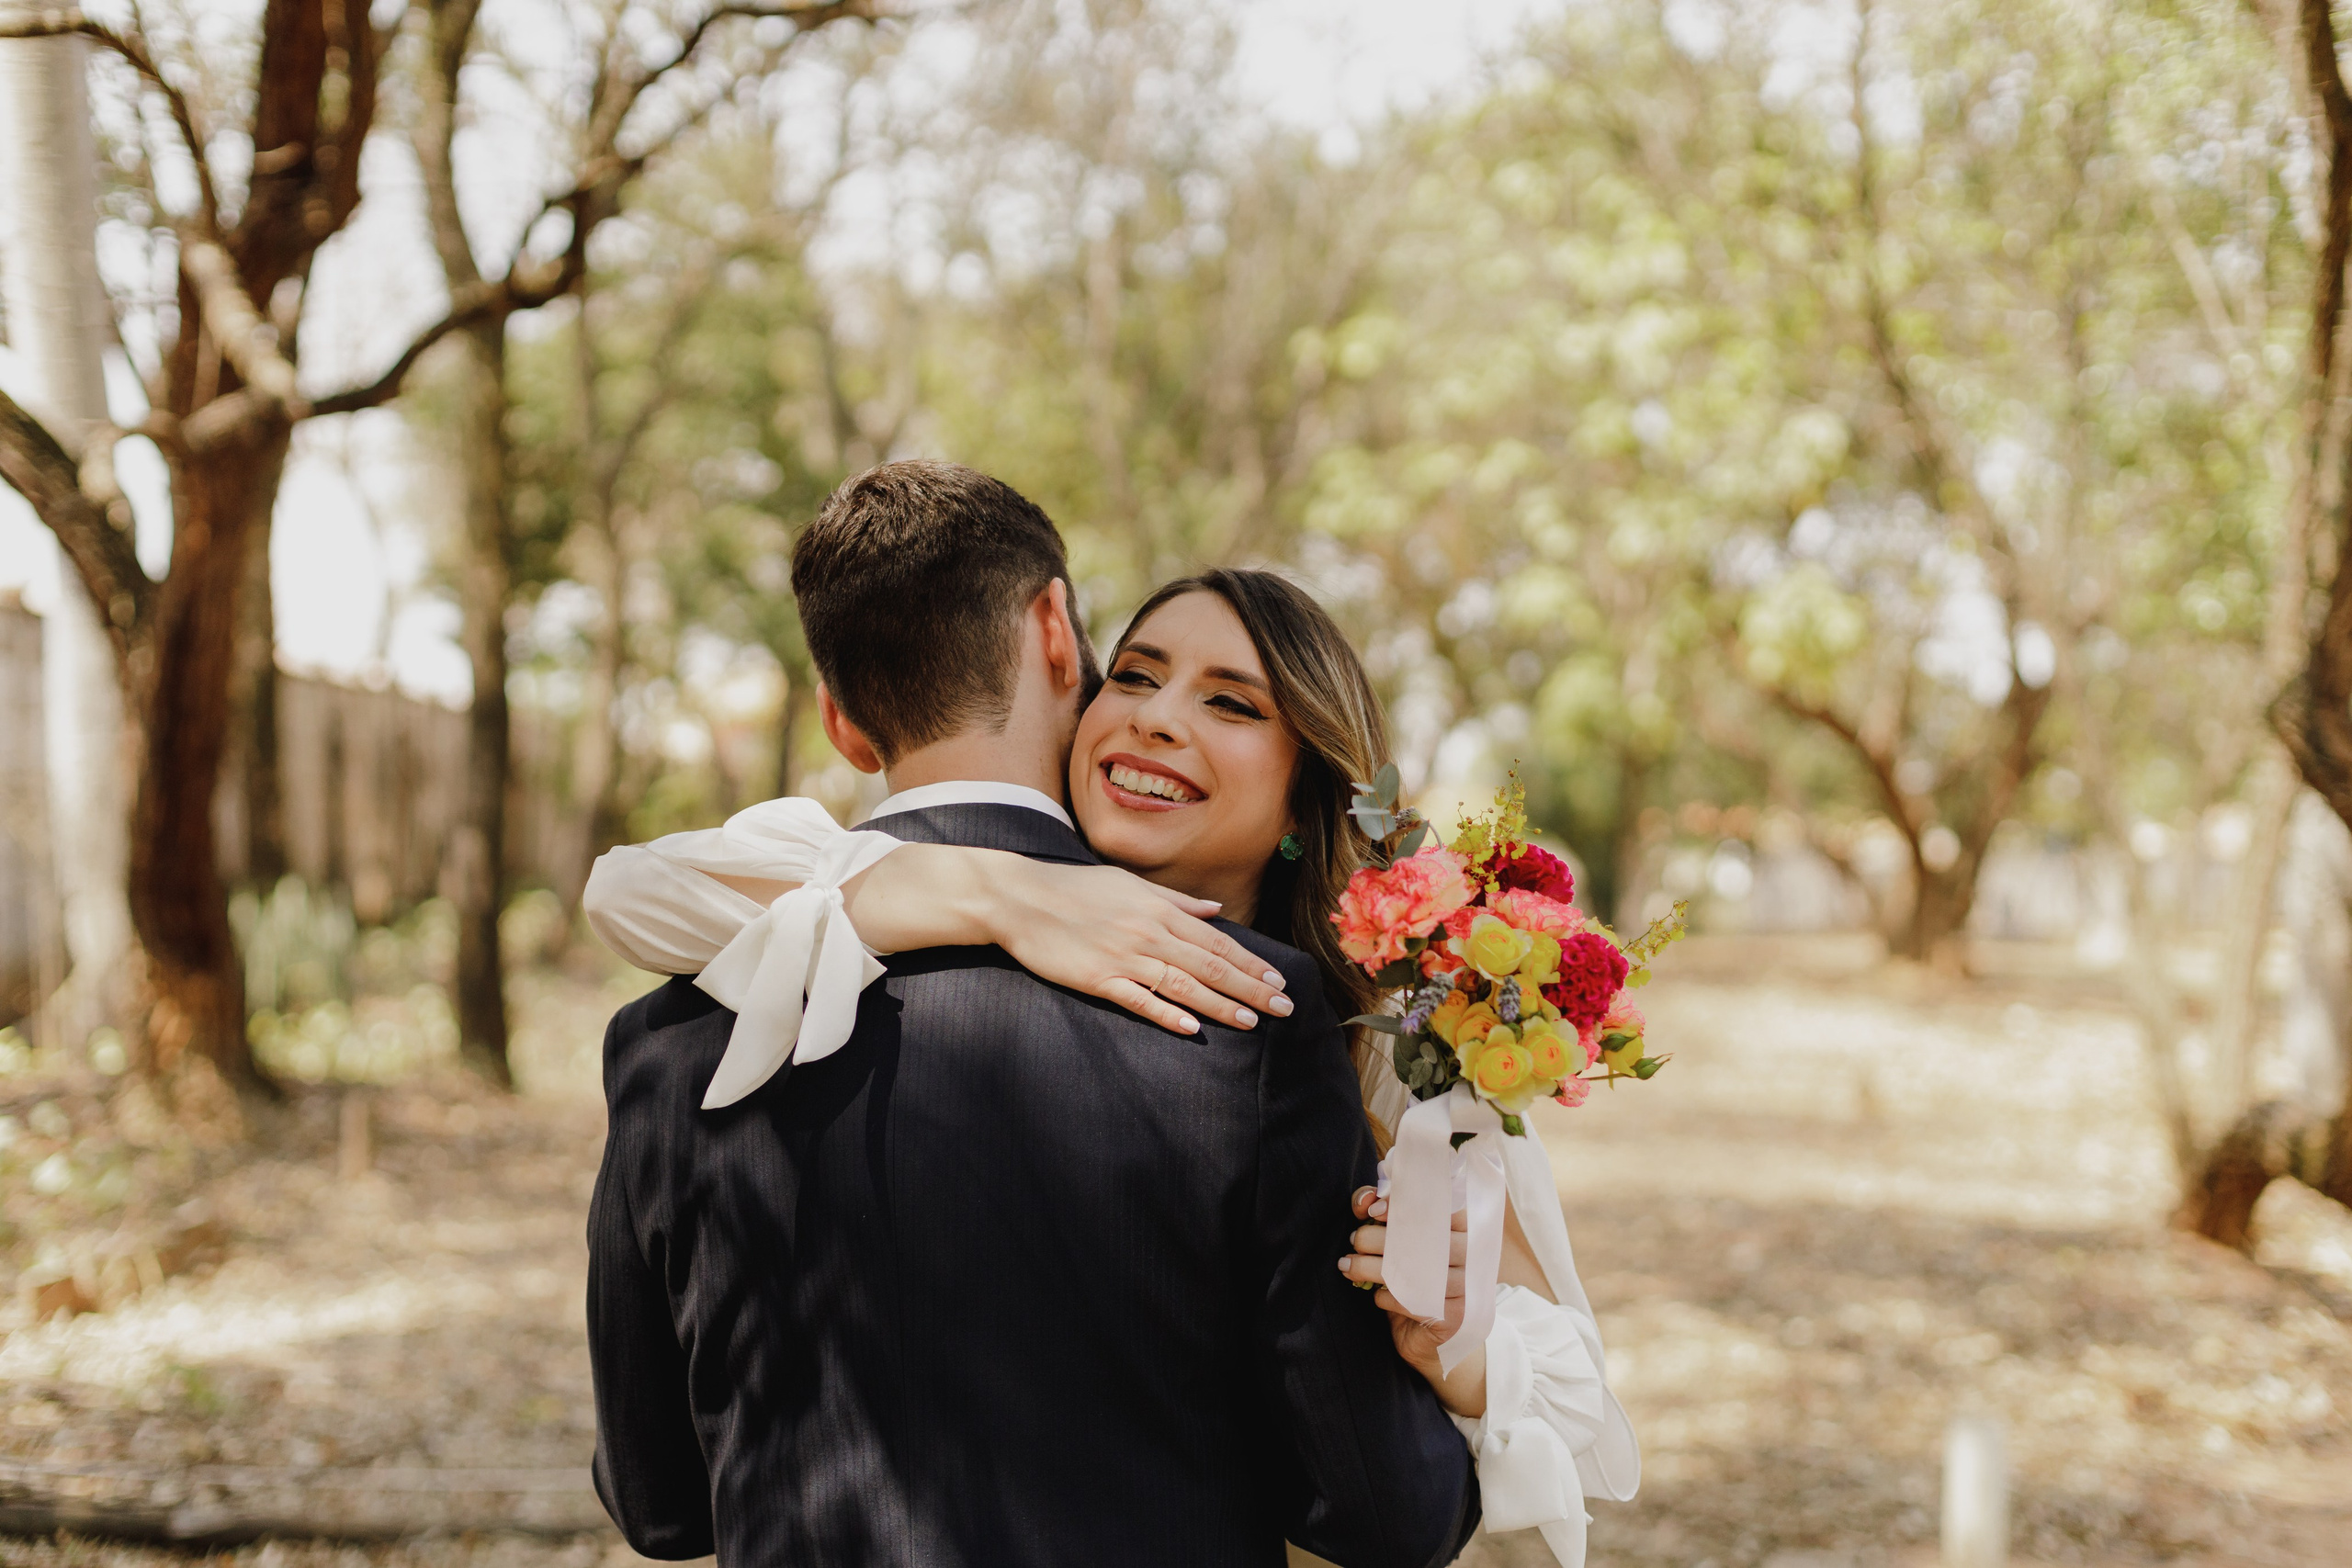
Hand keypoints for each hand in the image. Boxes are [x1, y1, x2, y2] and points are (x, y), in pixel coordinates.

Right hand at [982, 858, 1294, 1035]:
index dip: (1251, 963)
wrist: (1020, 898)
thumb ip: (1176, 900)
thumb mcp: (1131, 884)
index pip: (1216, 941)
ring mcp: (1123, 956)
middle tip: (1282, 1008)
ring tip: (1249, 1022)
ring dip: (1219, 1005)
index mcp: (1159, 910)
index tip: (1278, 981)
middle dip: (1250, 988)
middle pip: (1210, 965)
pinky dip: (1166, 1014)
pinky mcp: (1097, 978)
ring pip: (1182, 985)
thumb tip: (1215, 910)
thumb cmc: (1076, 889)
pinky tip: (1191, 1029)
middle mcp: (1148, 932)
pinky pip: (1138, 999)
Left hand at [1341, 1186, 1486, 1417]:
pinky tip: (1377, 1295)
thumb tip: (1366, 1199)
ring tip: (1346, 1265)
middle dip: (1377, 1236)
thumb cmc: (1415, 1282)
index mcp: (1466, 1230)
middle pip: (1421, 1237)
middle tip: (1354, 1239)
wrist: (1431, 1340)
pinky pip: (1411, 1300)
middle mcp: (1473, 1256)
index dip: (1403, 1204)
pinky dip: (1386, 1297)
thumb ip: (1385, 1215)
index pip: (1438, 1205)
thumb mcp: (1402, 1246)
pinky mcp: (1455, 1317)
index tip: (1373, 1209)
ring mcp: (1467, 1288)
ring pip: (1411, 1270)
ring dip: (1369, 1267)